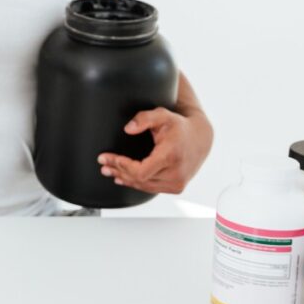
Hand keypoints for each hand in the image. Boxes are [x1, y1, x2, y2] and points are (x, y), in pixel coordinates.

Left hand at [97, 107, 212, 194]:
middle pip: (138, 179)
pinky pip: (151, 188)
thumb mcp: (162, 115)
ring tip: (109, 171)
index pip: (139, 171)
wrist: (200, 139)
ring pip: (143, 186)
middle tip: (103, 164)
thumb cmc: (180, 127)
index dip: (121, 166)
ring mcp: (176, 183)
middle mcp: (175, 173)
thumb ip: (144, 118)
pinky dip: (136, 183)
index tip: (108, 158)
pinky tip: (124, 178)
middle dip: (118, 170)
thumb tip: (128, 128)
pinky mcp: (176, 187)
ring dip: (124, 178)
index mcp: (170, 156)